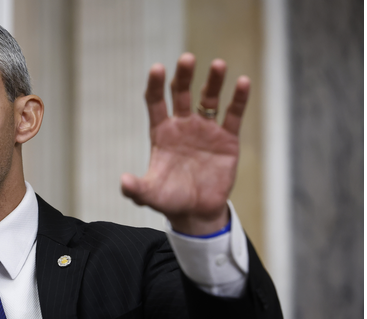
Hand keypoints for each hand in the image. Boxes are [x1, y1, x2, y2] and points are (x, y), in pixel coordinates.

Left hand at [121, 53, 249, 234]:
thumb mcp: (150, 195)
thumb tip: (123, 182)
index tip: (157, 68)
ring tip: (217, 64)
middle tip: (186, 59)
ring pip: (209, 98)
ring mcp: (206, 130)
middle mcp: (183, 126)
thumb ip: (136, 189)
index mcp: (162, 133)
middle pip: (182, 94)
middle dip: (184, 76)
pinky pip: (233, 114)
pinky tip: (242, 82)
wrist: (197, 211)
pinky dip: (238, 98)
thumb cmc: (170, 200)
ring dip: (213, 81)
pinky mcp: (227, 139)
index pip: (156, 103)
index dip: (156, 85)